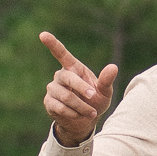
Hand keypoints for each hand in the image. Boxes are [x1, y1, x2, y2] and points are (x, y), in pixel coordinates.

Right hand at [41, 31, 117, 146]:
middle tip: (93, 97)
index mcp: (73, 68)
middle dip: (82, 89)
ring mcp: (53, 89)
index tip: (43, 35)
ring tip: (91, 112)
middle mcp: (61, 76)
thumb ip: (106, 80)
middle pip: (68, 78)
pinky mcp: (49, 102)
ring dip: (81, 106)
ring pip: (66, 96)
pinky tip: (78, 115)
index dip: (52, 44)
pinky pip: (60, 107)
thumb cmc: (95, 102)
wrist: (85, 121)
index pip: (61, 54)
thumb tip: (113, 67)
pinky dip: (73, 113)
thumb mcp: (105, 92)